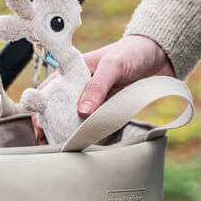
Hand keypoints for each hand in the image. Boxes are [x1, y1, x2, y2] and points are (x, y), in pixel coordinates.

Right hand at [30, 35, 173, 142]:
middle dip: (53, 127)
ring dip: (71, 134)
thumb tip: (82, 112)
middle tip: (51, 144)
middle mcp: (79, 87)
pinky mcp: (108, 109)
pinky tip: (88, 144)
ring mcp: (94, 100)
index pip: (48, 92)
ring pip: (76, 120)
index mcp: (72, 71)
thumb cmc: (132, 52)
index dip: (41, 109)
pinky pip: (96, 125)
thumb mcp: (113, 65)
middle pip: (59, 110)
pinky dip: (92, 134)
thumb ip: (97, 86)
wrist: (159, 55)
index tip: (40, 127)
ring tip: (67, 149)